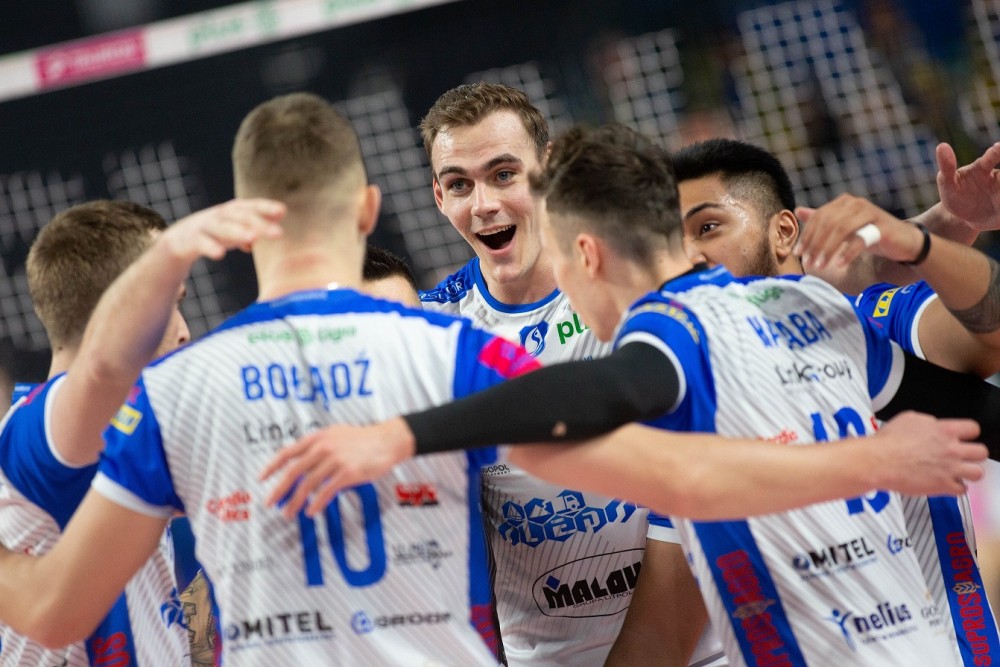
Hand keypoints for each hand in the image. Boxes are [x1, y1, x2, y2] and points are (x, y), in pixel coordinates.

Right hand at [160, 198, 284, 262]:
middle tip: (278, 233)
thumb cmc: (216, 234)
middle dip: (259, 223)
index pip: (249, 206)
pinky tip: (220, 254)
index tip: (282, 211)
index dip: (265, 207)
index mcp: (230, 212)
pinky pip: (199, 244)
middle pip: (239, 217)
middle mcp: (218, 216)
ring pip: (221, 228)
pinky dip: (209, 247)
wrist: (178, 241)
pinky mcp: (189, 241)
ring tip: (253, 238)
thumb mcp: (237, 228)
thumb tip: (281, 216)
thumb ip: (257, 223)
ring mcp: (203, 228)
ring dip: (237, 231)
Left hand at [259, 417, 414, 518]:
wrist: (388, 440)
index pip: (288, 452)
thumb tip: (303, 460)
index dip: (272, 466)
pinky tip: (311, 511)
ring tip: (289, 513)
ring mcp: (335, 460)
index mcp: (318, 437)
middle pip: (294, 471)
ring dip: (296, 501)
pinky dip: (316, 504)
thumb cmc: (364, 439)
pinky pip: (326, 492)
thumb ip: (319, 445)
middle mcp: (323, 447)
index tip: (262, 478)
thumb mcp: (337, 434)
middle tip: (270, 503)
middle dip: (279, 489)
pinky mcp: (347, 473)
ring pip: (307, 484)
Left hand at [795, 194, 924, 269]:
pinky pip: (860, 239)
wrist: (902, 241)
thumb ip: (822, 218)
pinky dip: (848, 252)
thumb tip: (797, 210)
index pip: (818, 217)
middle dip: (815, 244)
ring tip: (821, 266)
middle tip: (809, 262)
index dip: (806, 235)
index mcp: (843, 202)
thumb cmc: (870, 233)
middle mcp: (855, 203)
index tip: (797, 253)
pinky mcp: (882, 226)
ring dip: (828, 250)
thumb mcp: (843, 227)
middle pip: (828, 223)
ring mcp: (869, 213)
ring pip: (842, 230)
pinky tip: (839, 264)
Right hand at [874, 411, 985, 495]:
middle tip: (961, 456)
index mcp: (945, 430)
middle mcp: (952, 449)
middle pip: (981, 452)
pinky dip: (955, 487)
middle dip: (972, 454)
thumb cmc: (888, 441)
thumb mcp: (909, 419)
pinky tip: (945, 483)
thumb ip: (929, 422)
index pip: (974, 429)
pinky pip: (962, 490)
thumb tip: (934, 425)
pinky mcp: (943, 486)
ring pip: (978, 473)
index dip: (968, 434)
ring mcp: (950, 469)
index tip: (963, 438)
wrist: (878, 461)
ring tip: (957, 472)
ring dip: (968, 473)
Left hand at [937, 141, 999, 231]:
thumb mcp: (946, 183)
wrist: (962, 217)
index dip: (997, 151)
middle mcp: (999, 176)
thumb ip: (946, 166)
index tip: (998, 146)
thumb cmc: (955, 194)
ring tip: (999, 199)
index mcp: (983, 167)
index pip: (992, 156)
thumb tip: (941, 146)